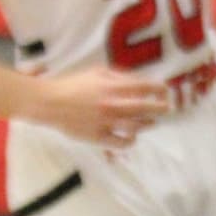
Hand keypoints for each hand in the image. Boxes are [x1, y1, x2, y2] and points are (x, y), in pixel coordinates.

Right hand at [35, 67, 169, 146]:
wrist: (49, 103)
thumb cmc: (74, 85)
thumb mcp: (98, 73)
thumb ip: (120, 76)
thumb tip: (142, 82)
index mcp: (112, 87)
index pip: (146, 87)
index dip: (159, 89)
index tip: (165, 91)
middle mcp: (113, 105)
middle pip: (146, 108)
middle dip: (161, 108)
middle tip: (166, 108)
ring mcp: (106, 122)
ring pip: (137, 126)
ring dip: (148, 124)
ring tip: (152, 122)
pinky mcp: (98, 137)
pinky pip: (122, 143)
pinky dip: (131, 141)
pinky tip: (133, 137)